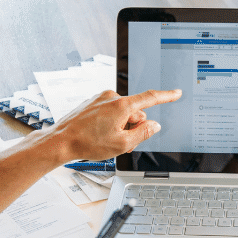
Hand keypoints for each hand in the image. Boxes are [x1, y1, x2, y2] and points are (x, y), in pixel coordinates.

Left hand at [50, 88, 180, 161]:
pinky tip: (98, 134)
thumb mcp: (122, 144)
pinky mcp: (92, 103)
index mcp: (121, 105)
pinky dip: (109, 123)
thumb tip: (153, 125)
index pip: (151, 98)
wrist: (60, 141)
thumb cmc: (87, 143)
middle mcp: (111, 97)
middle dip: (133, 126)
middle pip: (135, 112)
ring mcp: (100, 99)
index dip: (166, 96)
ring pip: (122, 113)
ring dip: (120, 126)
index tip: (176, 93)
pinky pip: (109, 112)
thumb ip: (143, 133)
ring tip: (106, 140)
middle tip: (121, 142)